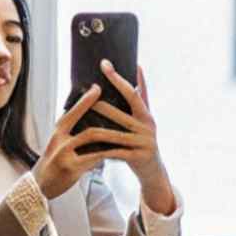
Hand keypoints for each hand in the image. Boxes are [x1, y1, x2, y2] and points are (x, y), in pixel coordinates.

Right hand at [34, 84, 122, 197]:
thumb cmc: (52, 163)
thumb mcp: (56, 144)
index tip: (97, 88)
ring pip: (92, 139)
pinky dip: (106, 154)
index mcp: (57, 132)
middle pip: (83, 122)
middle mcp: (59, 140)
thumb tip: (87, 119)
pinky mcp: (72, 168)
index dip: (85, 100)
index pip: (72, 112)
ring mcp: (65, 154)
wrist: (39, 186)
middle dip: (102, 114)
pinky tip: (117, 151)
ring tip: (123, 130)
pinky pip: (94, 158)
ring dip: (109, 135)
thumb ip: (70, 133)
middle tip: (117, 106)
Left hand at [93, 61, 177, 213]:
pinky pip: (115, 152)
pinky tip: (88, 147)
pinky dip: (101, 150)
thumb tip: (138, 69)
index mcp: (147, 115)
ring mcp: (144, 143)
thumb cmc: (143, 142)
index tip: (105, 64)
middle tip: (88, 92)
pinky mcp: (138, 158)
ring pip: (116, 133)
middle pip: (123, 111)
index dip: (119, 78)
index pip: (133, 92)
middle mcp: (148, 126)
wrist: (153, 171)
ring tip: (82, 120)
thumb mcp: (144, 121)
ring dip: (98, 127)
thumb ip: (140, 98)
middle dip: (104, 102)